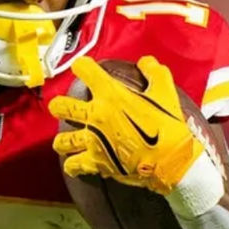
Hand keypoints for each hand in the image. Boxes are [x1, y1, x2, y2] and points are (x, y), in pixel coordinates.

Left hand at [49, 55, 204, 193]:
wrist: (169, 159)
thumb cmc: (167, 125)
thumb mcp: (165, 91)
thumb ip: (154, 72)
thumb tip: (146, 62)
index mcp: (110, 94)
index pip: (84, 69)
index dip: (82, 66)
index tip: (83, 68)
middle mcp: (96, 115)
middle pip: (61, 107)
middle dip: (59, 106)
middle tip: (63, 107)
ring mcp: (93, 140)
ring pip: (62, 140)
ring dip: (63, 140)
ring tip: (67, 140)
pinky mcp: (96, 161)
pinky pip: (74, 165)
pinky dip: (73, 165)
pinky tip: (74, 164)